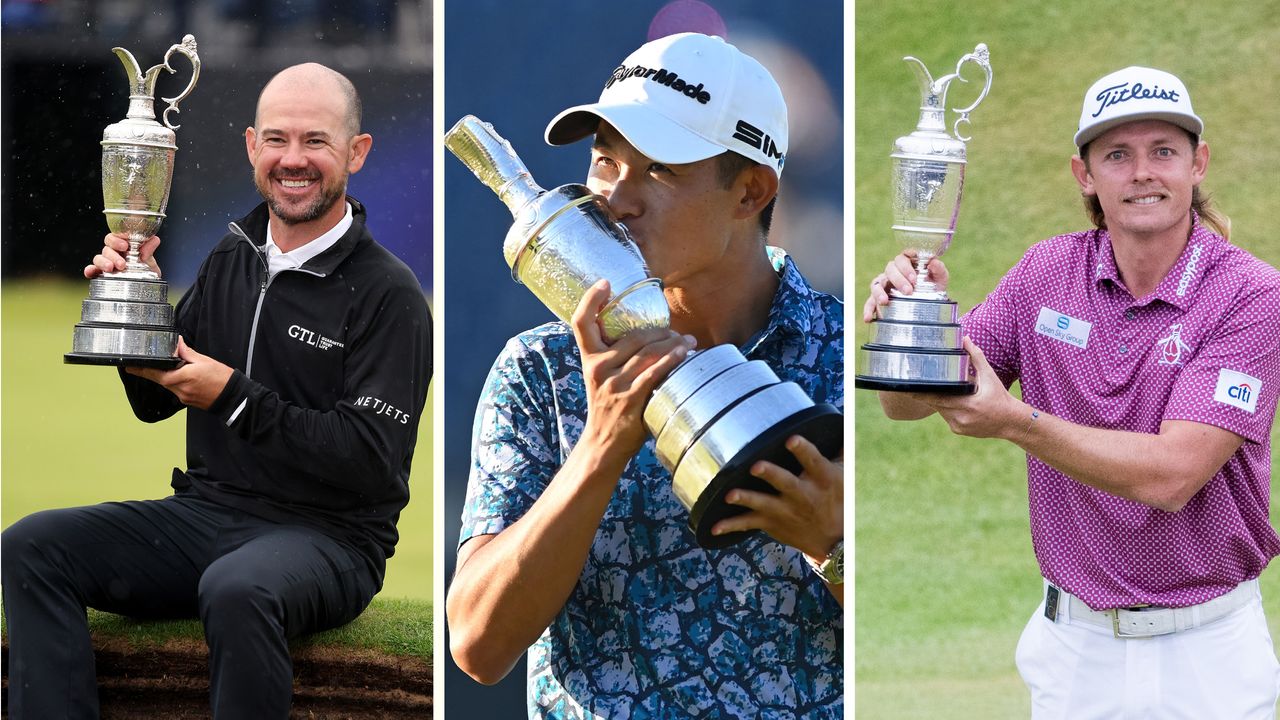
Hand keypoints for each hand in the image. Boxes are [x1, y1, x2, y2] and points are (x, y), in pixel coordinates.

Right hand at [85, 233, 160, 277]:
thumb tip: (154, 239)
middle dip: (113, 255)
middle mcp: (113, 254)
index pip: (115, 237)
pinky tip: (89, 272)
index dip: (117, 239)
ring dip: (103, 262)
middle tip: (122, 264)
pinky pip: (92, 270)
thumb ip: (149, 252)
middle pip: (106, 248)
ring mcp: (106, 263)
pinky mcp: (100, 274)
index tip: (125, 246)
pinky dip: (89, 270)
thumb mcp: (150, 262)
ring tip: (111, 268)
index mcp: (124, 247)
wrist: (147, 287)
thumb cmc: (146, 271)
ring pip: (99, 258)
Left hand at [126, 336, 232, 409]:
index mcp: (182, 377)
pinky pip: (175, 390)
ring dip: (165, 377)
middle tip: (138, 366)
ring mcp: (182, 397)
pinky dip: (175, 382)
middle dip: (151, 372)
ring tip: (168, 369)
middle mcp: (179, 389)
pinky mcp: (187, 401)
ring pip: (167, 385)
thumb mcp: (204, 361)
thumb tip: (177, 344)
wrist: (233, 397)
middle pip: (159, 380)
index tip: (130, 367)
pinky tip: (181, 377)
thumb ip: (188, 353)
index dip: (141, 370)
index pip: (155, 374)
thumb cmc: (222, 379)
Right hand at [572, 280, 693, 459]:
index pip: (581, 322)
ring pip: (647, 352)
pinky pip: (654, 372)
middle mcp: (598, 368)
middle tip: (677, 332)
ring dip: (672, 343)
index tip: (605, 283)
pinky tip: (683, 353)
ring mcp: (614, 383)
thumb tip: (644, 331)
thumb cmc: (607, 406)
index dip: (591, 299)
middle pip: (633, 336)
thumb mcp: (600, 376)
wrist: (603, 443)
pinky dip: (671, 360)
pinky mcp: (630, 398)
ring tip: (687, 342)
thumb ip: (613, 355)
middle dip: (660, 330)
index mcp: (588, 358)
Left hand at [712, 436, 842, 560]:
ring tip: (730, 495)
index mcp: (822, 478)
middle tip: (756, 466)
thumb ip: (841, 447)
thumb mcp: (845, 473)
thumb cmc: (838, 497)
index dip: (803, 450)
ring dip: (746, 499)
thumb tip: (844, 419)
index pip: (813, 461)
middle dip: (771, 474)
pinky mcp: (772, 523)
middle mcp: (803, 495)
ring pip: (763, 504)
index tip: (791, 439)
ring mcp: (785, 510)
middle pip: (786, 483)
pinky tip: (713, 526)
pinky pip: (748, 524)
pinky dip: (730, 526)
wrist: (834, 540)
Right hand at [861, 251, 949, 321]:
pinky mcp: (878, 297)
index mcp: (908, 262)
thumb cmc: (933, 286)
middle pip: (890, 269)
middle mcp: (894, 270)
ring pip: (877, 283)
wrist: (930, 303)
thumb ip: (939, 269)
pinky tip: (869, 318)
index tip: (914, 277)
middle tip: (908, 291)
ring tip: (885, 301)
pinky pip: (870, 301)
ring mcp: (885, 283)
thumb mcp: (940, 278)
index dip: (906, 266)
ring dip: (879, 292)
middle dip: (898, 280)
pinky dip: (868, 309)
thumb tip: (933, 262)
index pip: (903, 257)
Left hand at [905, 337, 1022, 438]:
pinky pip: (947, 418)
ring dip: (938, 402)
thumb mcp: (989, 376)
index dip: (923, 395)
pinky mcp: (959, 431)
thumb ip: (976, 357)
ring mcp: (959, 426)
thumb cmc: (1000, 397)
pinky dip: (947, 409)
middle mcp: (961, 418)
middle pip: (936, 405)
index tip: (909, 389)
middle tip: (917, 386)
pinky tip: (952, 403)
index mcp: (968, 404)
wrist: (1010, 422)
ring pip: (941, 411)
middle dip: (928, 396)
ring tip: (939, 391)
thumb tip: (965, 339)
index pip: (938, 399)